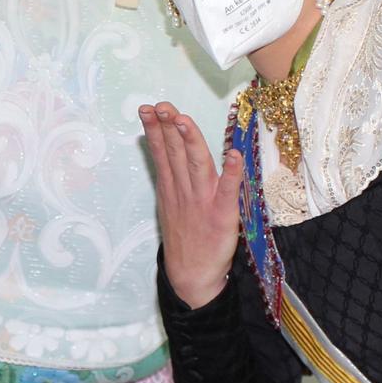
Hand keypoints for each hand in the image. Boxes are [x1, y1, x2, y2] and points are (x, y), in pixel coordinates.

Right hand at [139, 101, 242, 309]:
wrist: (192, 276)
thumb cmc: (185, 237)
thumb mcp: (169, 204)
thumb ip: (170, 176)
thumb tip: (165, 150)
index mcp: (172, 187)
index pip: (161, 152)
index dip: (155, 129)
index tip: (148, 108)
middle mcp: (184, 191)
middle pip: (175, 154)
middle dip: (168, 128)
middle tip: (162, 106)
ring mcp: (203, 202)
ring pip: (196, 165)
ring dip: (189, 141)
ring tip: (182, 120)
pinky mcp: (224, 215)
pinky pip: (229, 191)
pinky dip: (232, 173)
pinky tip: (234, 155)